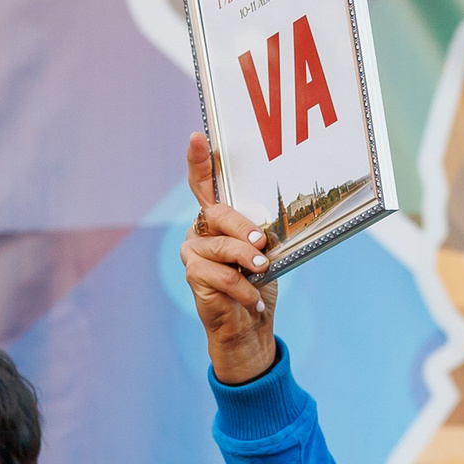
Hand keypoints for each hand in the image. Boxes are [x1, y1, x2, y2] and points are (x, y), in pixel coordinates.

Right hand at [181, 132, 280, 386]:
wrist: (249, 326)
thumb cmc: (258, 284)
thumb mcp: (266, 254)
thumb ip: (262, 236)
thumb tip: (269, 232)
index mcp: (219, 218)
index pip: (205, 184)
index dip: (199, 161)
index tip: (198, 137)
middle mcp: (201, 229)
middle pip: (219, 214)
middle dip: (244, 228)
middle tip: (262, 243)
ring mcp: (193, 251)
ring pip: (222, 246)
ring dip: (247, 259)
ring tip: (263, 270)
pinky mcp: (193, 274)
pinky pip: (222, 275)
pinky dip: (243, 288)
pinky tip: (253, 300)